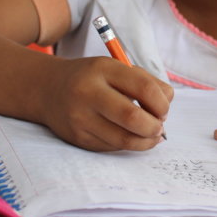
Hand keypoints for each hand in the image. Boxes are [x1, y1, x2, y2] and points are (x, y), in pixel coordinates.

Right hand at [42, 57, 172, 151]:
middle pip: (132, 117)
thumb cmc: (94, 79)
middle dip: (154, 126)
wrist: (49, 89)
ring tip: (151, 136)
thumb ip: (146, 82)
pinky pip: (112, 147)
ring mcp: (81, 117)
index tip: (164, 109)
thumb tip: (166, 105)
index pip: (144, 88)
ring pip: (124, 139)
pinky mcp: (78, 138)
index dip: (161, 103)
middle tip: (159, 127)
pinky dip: (128, 144)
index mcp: (103, 69)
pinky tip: (130, 137)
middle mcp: (88, 92)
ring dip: (145, 141)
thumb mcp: (117, 69)